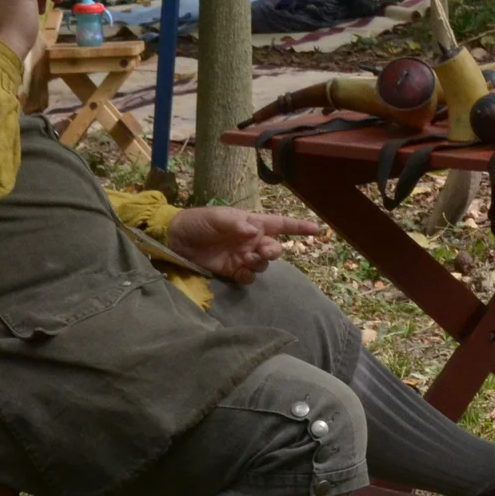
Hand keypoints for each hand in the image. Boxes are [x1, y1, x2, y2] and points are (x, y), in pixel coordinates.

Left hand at [166, 206, 327, 282]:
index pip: (280, 225)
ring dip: (259, 264)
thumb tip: (254, 232)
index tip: (317, 231)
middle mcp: (251, 241)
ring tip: (245, 260)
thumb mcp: (217, 218)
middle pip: (275, 249)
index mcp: (251, 223)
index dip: (299, 227)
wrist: (176, 239)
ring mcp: (242, 256)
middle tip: (261, 252)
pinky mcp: (232, 271)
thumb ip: (236, 225)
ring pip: (263, 264)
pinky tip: (239, 272)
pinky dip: (248, 276)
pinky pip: (249, 277)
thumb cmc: (198, 222)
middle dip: (273, 252)